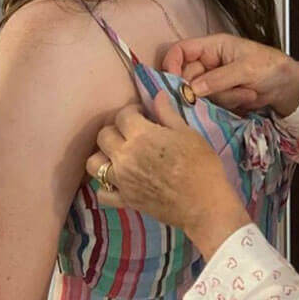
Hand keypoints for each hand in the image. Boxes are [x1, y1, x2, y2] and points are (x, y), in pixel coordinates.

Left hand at [85, 91, 250, 258]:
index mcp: (141, 136)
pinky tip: (119, 181)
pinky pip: (101, 192)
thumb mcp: (189, 134)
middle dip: (116, 129)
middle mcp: (125, 156)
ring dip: (104, 156)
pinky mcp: (124, 200)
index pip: (123, 115)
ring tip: (120, 155)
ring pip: (94, 163)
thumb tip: (157, 95)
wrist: (204, 204)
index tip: (143, 114)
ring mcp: (121, 180)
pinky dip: (106, 186)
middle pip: (103, 136)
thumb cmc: (201, 165)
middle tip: (132, 132)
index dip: (133, 111)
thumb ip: (168, 114)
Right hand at [163, 34, 298, 116]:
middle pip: (187, 77)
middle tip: (228, 90)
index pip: (180, 50)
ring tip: (247, 91)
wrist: (288, 87)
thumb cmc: (270, 67)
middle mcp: (209, 63)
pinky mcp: (220, 96)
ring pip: (201, 94)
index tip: (174, 83)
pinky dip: (230, 103)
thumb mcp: (245, 69)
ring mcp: (213, 81)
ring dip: (225, 97)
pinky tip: (248, 97)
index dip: (171, 64)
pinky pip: (213, 104)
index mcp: (213, 46)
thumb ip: (218, 79)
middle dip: (206, 88)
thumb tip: (191, 88)